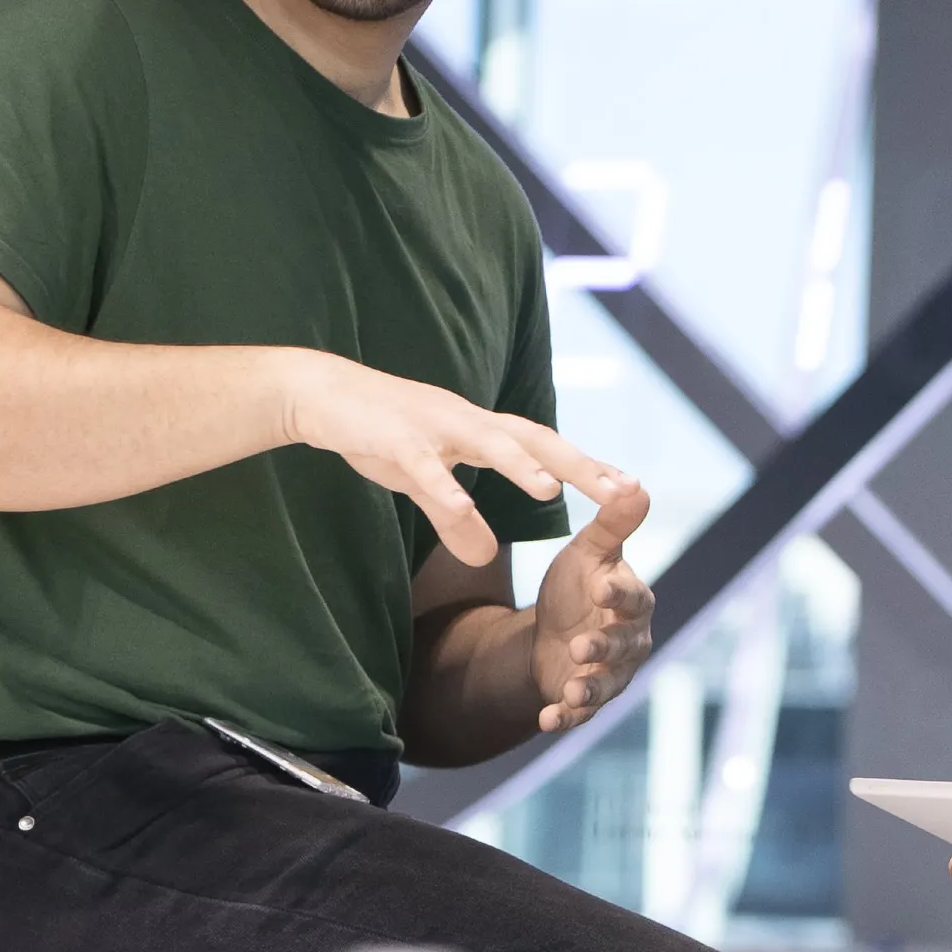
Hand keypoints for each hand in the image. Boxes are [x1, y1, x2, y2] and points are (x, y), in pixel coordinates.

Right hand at [283, 356, 628, 564]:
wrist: (320, 393)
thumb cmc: (378, 433)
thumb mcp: (421, 484)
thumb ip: (453, 520)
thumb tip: (483, 558)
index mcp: (478, 430)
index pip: (545, 446)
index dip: (587, 466)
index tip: (630, 488)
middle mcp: (466, 422)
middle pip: (535, 440)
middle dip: (580, 466)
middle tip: (622, 492)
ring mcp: (432, 426)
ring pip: (487, 442)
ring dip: (521, 465)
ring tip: (554, 490)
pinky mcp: (394, 438)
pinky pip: (424, 467)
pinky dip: (446, 489)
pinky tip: (468, 514)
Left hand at [532, 483, 652, 733]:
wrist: (556, 630)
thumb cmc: (580, 585)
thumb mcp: (588, 552)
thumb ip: (612, 523)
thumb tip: (637, 484)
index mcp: (632, 600)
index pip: (631, 596)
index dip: (618, 593)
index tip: (600, 587)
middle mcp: (628, 640)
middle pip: (622, 646)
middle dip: (604, 648)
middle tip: (583, 647)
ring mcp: (609, 674)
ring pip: (605, 685)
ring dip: (590, 690)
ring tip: (572, 694)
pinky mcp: (585, 700)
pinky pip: (579, 714)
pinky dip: (565, 719)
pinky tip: (547, 721)